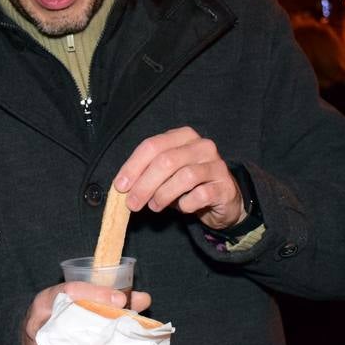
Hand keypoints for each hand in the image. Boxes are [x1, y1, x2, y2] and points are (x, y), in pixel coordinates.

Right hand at [22, 282, 154, 344]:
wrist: (26, 344)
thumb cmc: (54, 319)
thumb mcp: (72, 301)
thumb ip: (104, 299)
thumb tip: (143, 300)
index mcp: (44, 303)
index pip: (67, 292)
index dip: (94, 294)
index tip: (122, 299)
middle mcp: (36, 328)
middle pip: (65, 332)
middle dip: (98, 337)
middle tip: (125, 340)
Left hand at [114, 127, 242, 229]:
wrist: (222, 198)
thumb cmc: (189, 185)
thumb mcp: (166, 175)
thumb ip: (147, 174)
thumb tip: (123, 187)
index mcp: (183, 136)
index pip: (153, 145)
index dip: (133, 166)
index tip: (120, 186)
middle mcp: (202, 146)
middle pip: (166, 160)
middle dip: (144, 184)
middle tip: (132, 203)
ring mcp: (216, 165)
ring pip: (184, 177)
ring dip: (163, 195)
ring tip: (155, 206)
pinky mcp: (224, 186)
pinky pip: (201, 195)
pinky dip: (186, 204)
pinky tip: (182, 208)